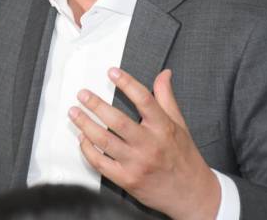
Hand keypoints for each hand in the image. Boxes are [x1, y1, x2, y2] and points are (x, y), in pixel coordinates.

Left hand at [69, 68, 220, 219]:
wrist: (192, 194)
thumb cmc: (184, 158)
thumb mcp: (180, 124)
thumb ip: (167, 98)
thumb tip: (164, 74)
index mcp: (164, 128)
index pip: (144, 100)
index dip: (127, 83)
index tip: (112, 72)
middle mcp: (150, 145)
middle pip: (118, 121)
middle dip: (96, 105)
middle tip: (83, 94)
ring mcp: (137, 163)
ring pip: (105, 141)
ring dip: (86, 125)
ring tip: (74, 112)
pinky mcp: (127, 180)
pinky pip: (101, 163)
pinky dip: (88, 150)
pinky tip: (82, 138)